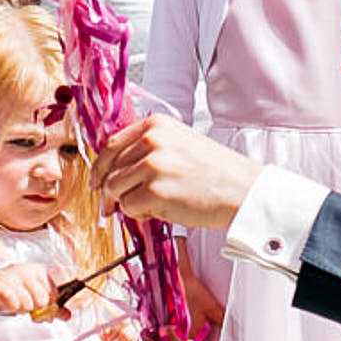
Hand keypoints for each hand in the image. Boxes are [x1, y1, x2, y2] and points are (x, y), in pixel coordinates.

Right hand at [0, 262, 59, 316]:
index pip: (54, 293)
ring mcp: (12, 277)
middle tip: (27, 306)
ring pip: (27, 305)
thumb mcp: (37, 293)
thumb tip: (67, 316)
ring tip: (16, 303)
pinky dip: (12, 308)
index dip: (50, 305)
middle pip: (42, 301)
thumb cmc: (19, 289)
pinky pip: (13, 304)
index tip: (41, 306)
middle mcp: (27, 272)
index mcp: (40, 272)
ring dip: (22, 309)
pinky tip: (8, 303)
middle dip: (35, 308)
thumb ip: (53, 306)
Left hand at [91, 114, 260, 229]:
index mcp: (156, 125)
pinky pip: (129, 208)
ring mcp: (152, 165)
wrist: (243, 190)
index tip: (97, 181)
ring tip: (149, 207)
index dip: (100, 166)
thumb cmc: (217, 172)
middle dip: (108, 191)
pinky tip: (159, 212)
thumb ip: (149, 149)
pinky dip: (139, 215)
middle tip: (110, 206)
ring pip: (115, 189)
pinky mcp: (154, 191)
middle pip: (110, 168)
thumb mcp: (180, 143)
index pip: (111, 144)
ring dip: (126, 204)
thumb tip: (116, 170)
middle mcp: (151, 140)